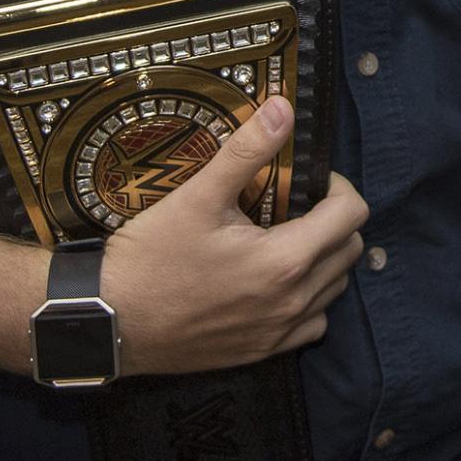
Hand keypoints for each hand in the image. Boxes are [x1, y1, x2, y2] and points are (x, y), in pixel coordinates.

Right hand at [99, 97, 368, 375]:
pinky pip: (311, 325)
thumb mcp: (198, 195)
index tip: (309, 179)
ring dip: (324, 259)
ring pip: (334, 288)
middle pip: (350, 250)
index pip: (352, 215)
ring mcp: (279, 333)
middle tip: (296, 204)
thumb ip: (247, 150)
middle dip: (334, 220)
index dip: (338, 187)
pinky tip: (274, 281)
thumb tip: (284, 107)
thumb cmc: (150, 257)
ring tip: (285, 238)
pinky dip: (308, 299)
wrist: (108, 321)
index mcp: (286, 261)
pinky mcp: (261, 352)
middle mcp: (293, 302)